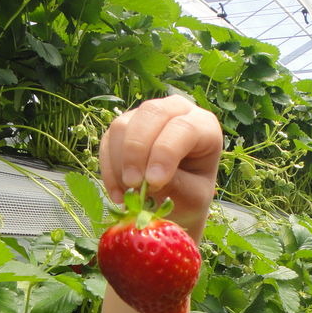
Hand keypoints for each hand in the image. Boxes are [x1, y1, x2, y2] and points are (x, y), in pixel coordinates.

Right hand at [99, 95, 223, 240]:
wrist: (176, 202)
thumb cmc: (191, 196)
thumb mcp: (193, 197)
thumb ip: (175, 185)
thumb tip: (145, 178)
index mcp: (204, 125)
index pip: (184, 127)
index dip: (165, 152)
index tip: (153, 183)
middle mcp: (176, 111)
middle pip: (150, 113)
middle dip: (137, 151)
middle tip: (133, 186)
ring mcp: (146, 115)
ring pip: (123, 125)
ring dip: (120, 163)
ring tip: (128, 194)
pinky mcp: (124, 126)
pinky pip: (107, 141)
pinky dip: (109, 169)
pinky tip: (118, 194)